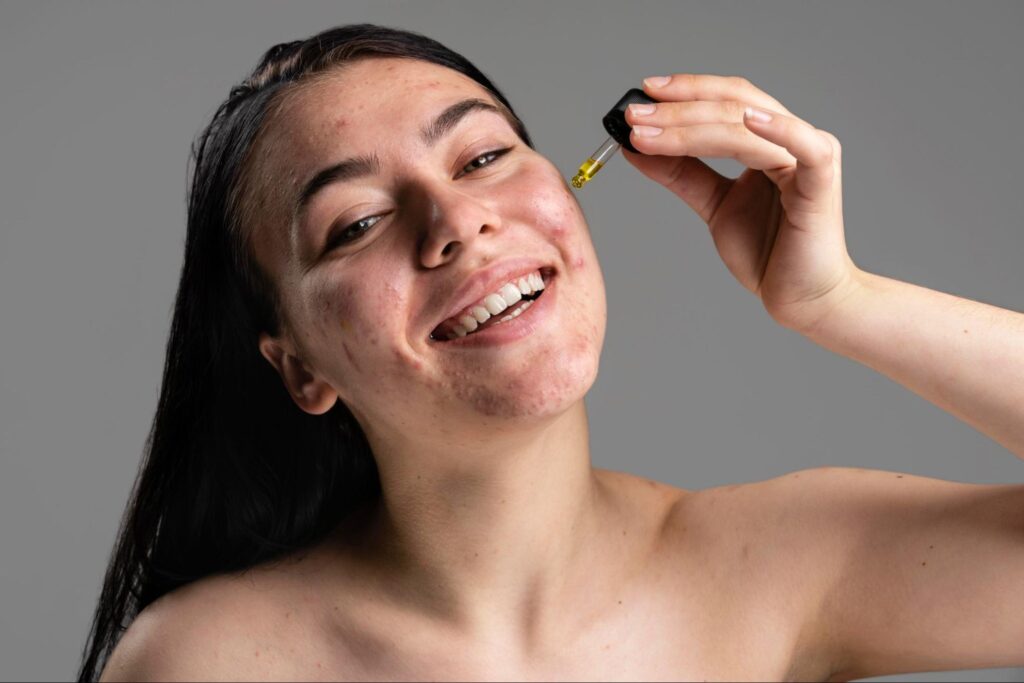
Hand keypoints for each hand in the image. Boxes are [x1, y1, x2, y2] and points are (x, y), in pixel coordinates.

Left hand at [623, 74, 863, 333]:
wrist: (799, 296)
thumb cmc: (767, 250)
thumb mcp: (713, 204)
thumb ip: (681, 173)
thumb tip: (636, 145)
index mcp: (766, 139)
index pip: (725, 100)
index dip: (685, 91)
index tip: (642, 93)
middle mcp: (788, 139)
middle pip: (731, 106)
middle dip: (677, 109)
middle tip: (634, 114)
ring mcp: (807, 156)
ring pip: (746, 126)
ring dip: (692, 125)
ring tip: (649, 131)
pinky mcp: (822, 181)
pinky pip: (803, 146)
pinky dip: (778, 129)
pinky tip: (747, 120)